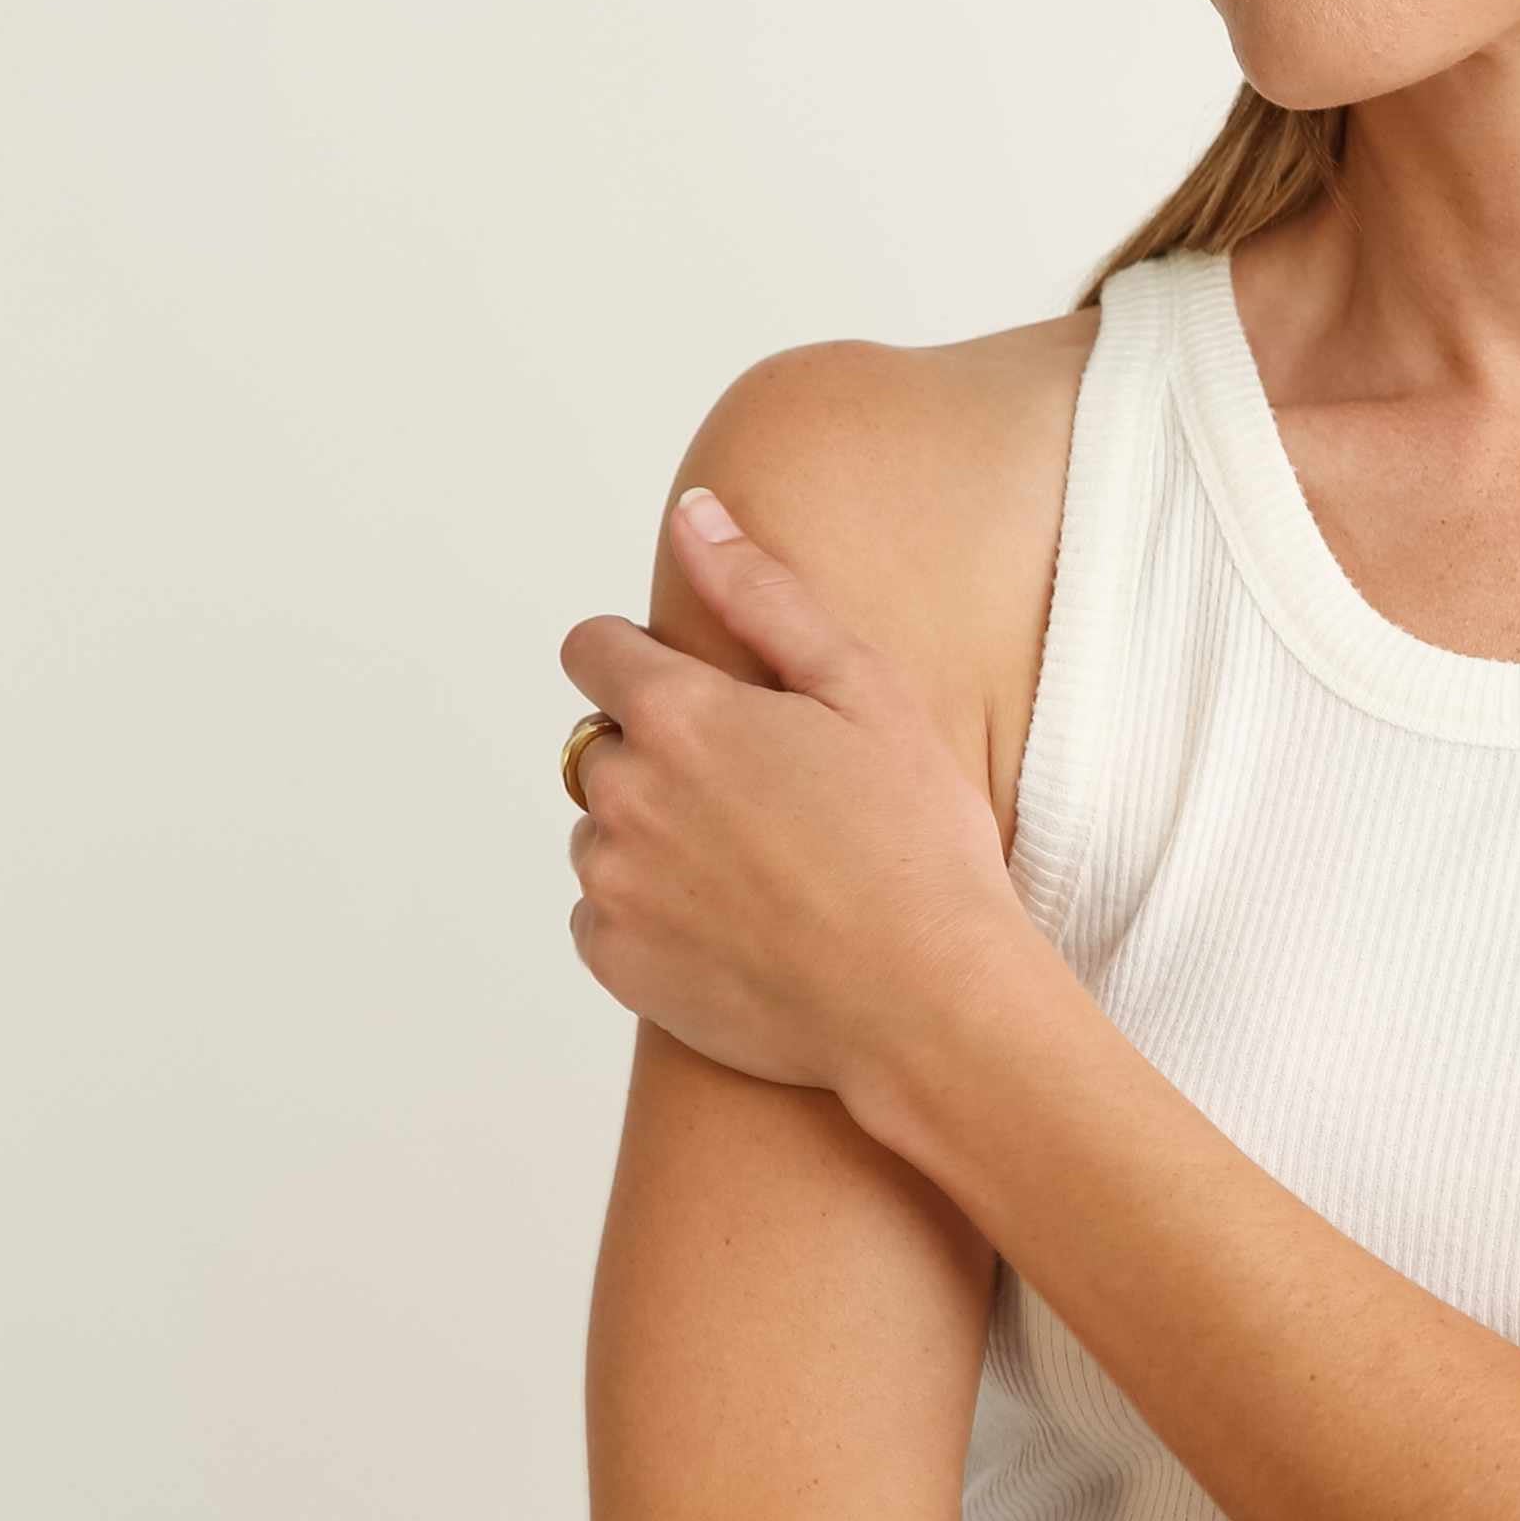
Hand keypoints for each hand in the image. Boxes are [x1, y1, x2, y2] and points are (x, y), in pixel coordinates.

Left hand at [559, 488, 1023, 1144]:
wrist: (928, 1003)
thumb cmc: (918, 843)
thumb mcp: (864, 691)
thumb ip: (763, 595)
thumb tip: (692, 517)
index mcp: (678, 714)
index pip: (591, 651)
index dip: (640, 663)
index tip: (697, 699)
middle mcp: (625, 795)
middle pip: (597, 747)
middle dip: (659, 759)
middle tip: (760, 802)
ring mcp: (614, 885)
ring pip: (602, 836)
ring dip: (652, 841)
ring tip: (756, 873)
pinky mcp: (617, 964)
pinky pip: (602, 920)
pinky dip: (651, 918)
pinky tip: (735, 928)